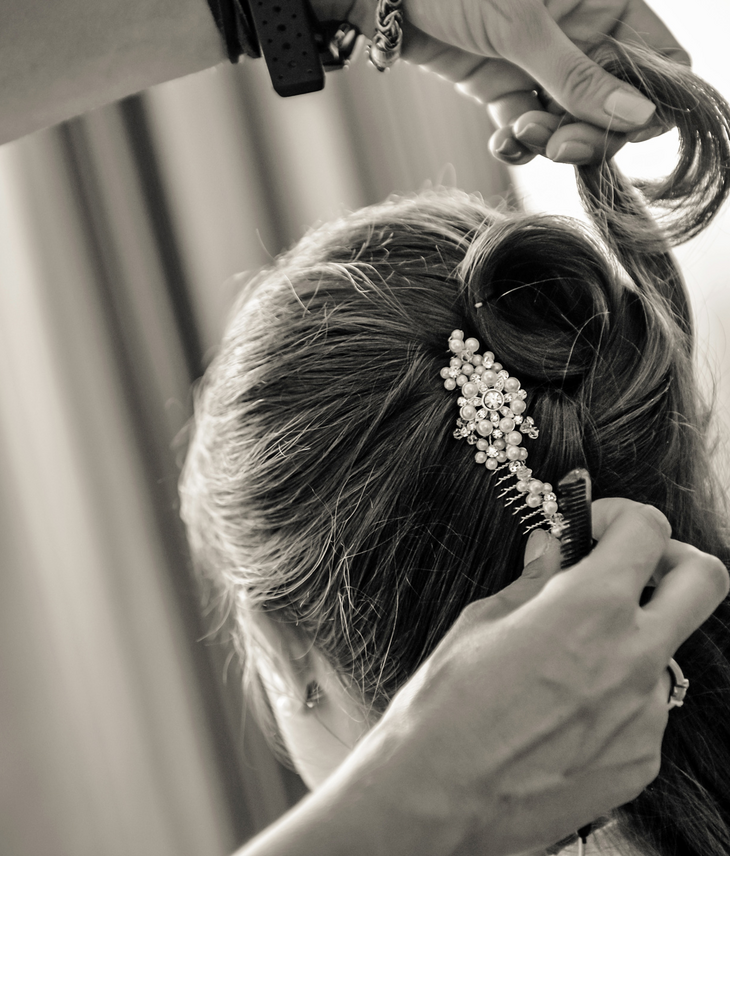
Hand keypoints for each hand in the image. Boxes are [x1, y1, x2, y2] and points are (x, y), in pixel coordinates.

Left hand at [340, 0, 689, 166]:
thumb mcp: (522, 26)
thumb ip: (578, 76)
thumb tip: (639, 117)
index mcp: (607, 1)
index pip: (661, 62)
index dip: (652, 102)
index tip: (625, 127)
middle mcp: (583, 33)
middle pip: (615, 105)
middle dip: (592, 133)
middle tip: (559, 146)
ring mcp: (544, 63)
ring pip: (571, 124)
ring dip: (550, 140)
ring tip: (518, 130)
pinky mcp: (506, 86)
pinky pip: (529, 129)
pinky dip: (518, 144)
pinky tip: (501, 140)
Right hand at [350, 498, 727, 854]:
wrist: (435, 803)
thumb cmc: (443, 711)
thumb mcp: (478, 626)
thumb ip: (532, 583)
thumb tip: (551, 552)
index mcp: (591, 609)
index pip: (648, 530)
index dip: (619, 516)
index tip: (591, 531)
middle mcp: (635, 658)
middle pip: (704, 580)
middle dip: (671, 561)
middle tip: (627, 571)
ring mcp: (646, 716)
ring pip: (665, 654)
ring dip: (630, 643)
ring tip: (564, 670)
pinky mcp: (641, 763)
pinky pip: (645, 713)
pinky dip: (616, 701)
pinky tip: (561, 719)